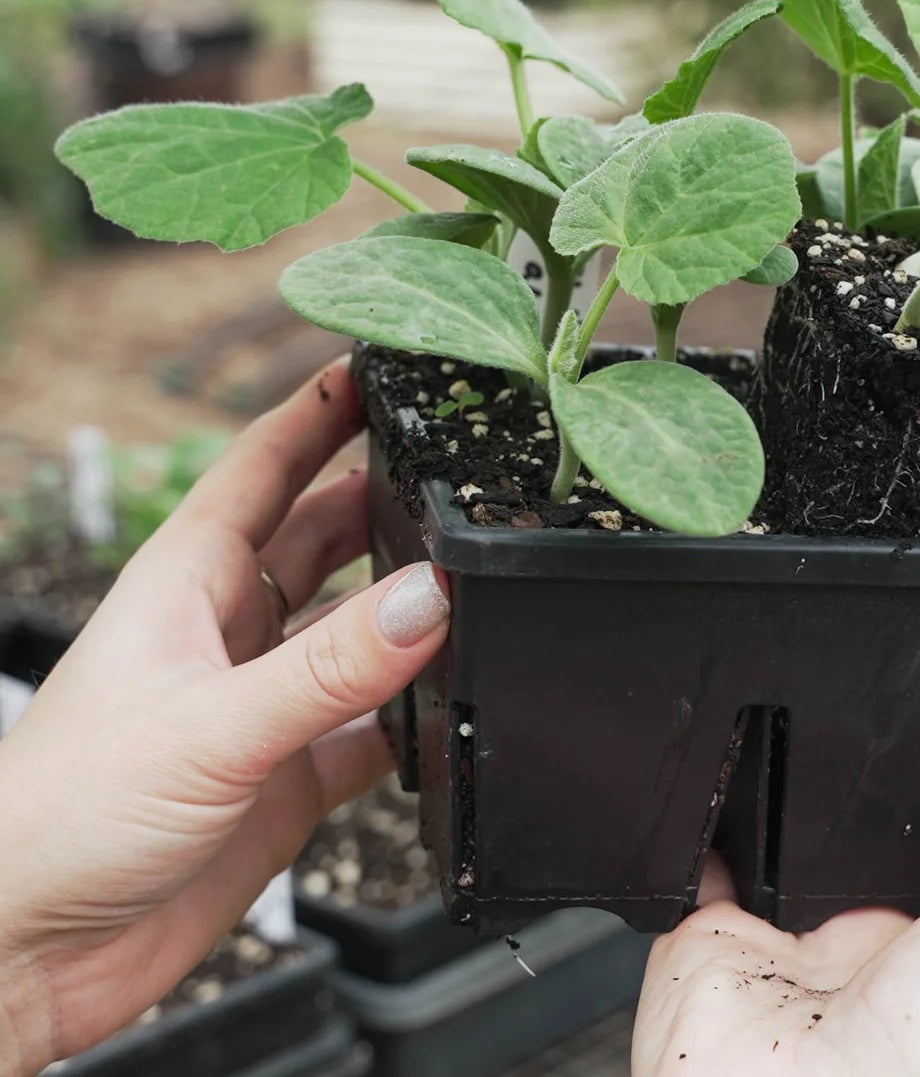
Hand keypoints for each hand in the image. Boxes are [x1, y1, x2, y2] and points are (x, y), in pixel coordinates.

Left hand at [0, 360, 450, 1075]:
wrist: (23, 955)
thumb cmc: (57, 817)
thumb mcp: (209, 724)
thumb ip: (330, 665)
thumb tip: (434, 594)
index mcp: (187, 583)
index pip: (264, 466)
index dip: (320, 410)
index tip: (383, 364)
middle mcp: (229, 631)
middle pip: (324, 536)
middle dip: (387, 499)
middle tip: (461, 469)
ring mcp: (262, 703)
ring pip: (357, 629)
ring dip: (410, 612)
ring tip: (476, 581)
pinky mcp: (288, 775)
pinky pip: (374, 726)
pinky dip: (417, 715)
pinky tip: (452, 707)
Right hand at [634, 746, 919, 1076]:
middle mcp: (872, 954)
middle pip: (871, 835)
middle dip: (876, 792)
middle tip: (886, 761)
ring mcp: (790, 945)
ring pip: (790, 832)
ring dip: (796, 789)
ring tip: (815, 774)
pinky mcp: (714, 933)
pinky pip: (705, 850)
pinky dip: (712, 811)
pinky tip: (741, 783)